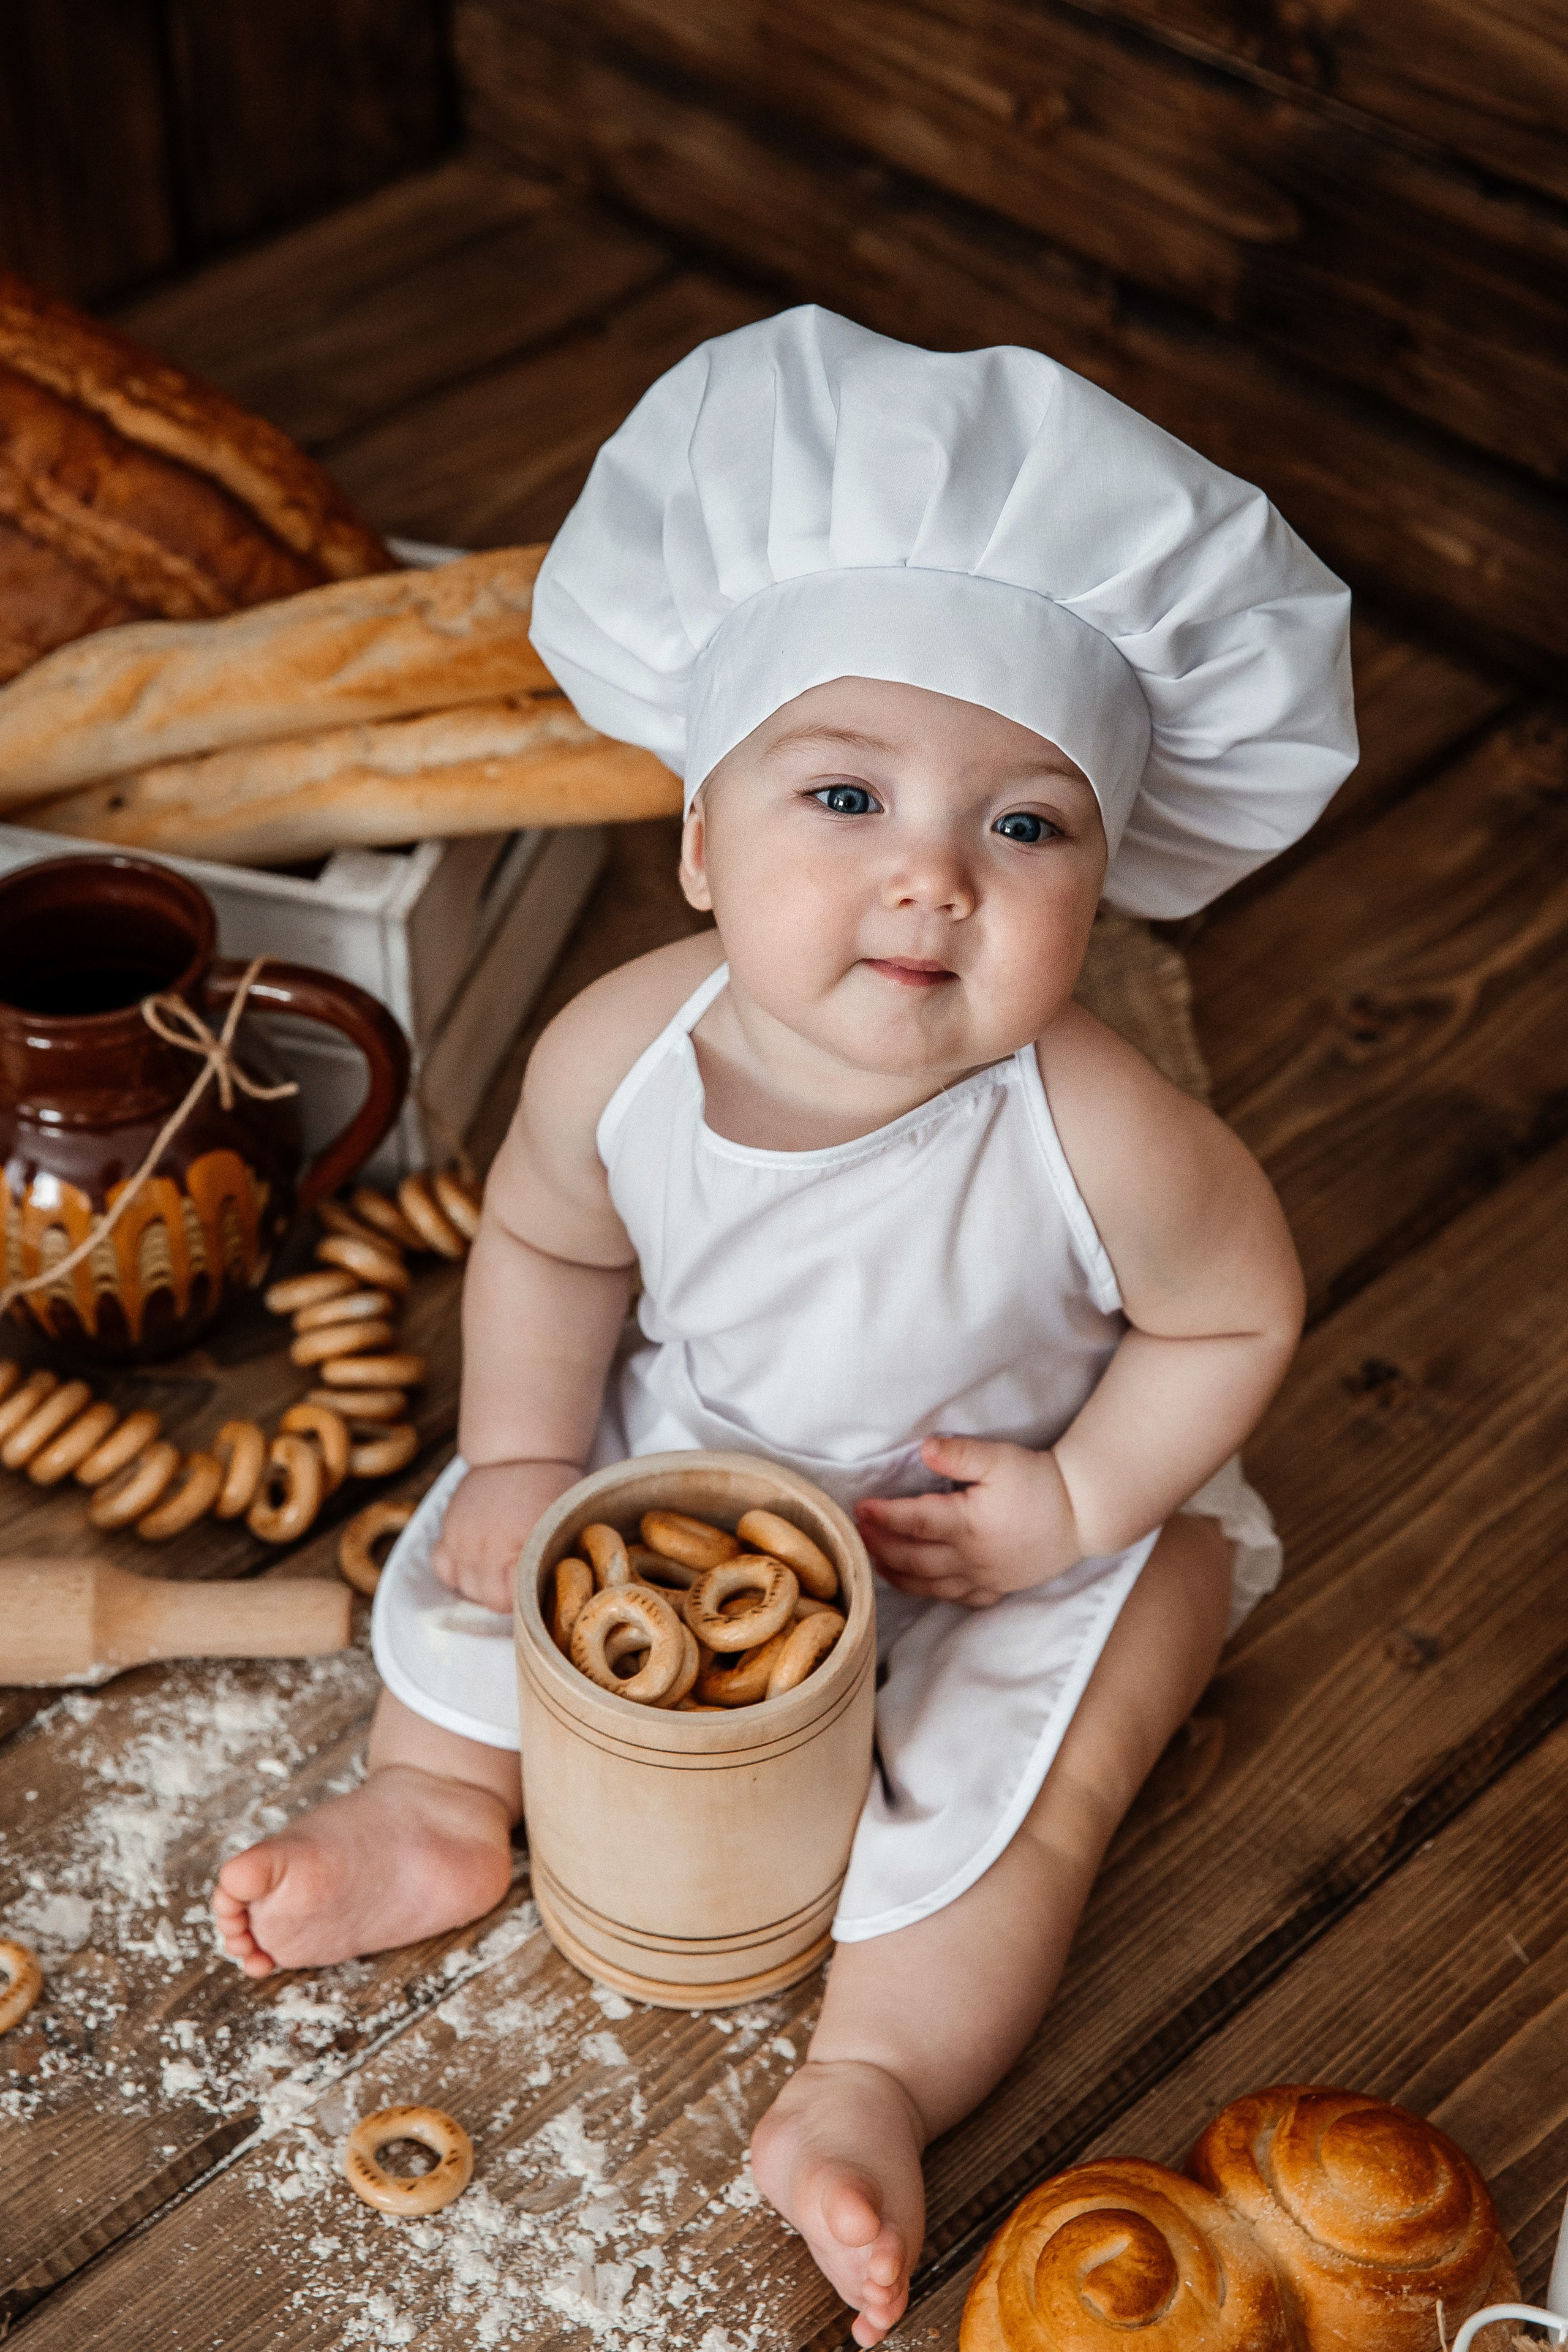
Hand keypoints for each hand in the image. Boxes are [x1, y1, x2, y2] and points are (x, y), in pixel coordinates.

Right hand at [430, 1457, 582, 1610]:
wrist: (521, 1452)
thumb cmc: (550, 1487)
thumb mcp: (562, 1523)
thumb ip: (555, 1559)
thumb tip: (557, 1595)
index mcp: (519, 1546)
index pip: (515, 1602)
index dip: (528, 1600)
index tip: (538, 1591)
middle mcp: (486, 1547)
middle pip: (490, 1601)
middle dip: (508, 1598)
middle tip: (522, 1581)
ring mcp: (462, 1539)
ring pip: (466, 1588)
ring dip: (484, 1587)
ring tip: (502, 1571)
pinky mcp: (448, 1529)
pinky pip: (443, 1568)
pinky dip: (458, 1572)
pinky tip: (476, 1564)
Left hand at [854, 1435, 1085, 1607]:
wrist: (1085, 1512)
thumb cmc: (1043, 1482)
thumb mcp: (1001, 1458)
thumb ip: (960, 1454)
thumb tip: (925, 1449)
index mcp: (968, 1524)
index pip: (914, 1522)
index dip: (884, 1516)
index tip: (859, 1508)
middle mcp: (972, 1557)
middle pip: (913, 1559)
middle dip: (881, 1547)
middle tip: (858, 1536)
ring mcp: (985, 1577)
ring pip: (931, 1585)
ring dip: (899, 1575)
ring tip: (876, 1562)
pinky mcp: (1001, 1586)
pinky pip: (959, 1598)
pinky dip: (933, 1594)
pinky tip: (922, 1587)